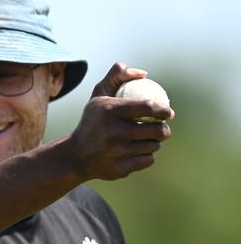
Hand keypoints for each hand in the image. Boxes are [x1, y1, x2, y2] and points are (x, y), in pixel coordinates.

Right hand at [65, 62, 174, 180]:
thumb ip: (117, 77)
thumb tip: (143, 74)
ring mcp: (117, 152)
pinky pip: (147, 160)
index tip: (168, 112)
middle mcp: (113, 132)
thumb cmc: (92, 122)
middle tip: (162, 128)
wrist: (75, 156)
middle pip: (156, 130)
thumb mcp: (98, 96)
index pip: (147, 107)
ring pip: (153, 146)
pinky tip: (139, 152)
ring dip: (155, 143)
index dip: (163, 110)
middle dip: (164, 129)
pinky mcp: (120, 169)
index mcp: (109, 111)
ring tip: (148, 140)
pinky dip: (146, 156)